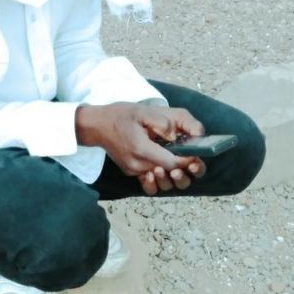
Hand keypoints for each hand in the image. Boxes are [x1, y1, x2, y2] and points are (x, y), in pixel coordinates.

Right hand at [76, 102, 206, 192]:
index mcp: (141, 149)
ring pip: (160, 183)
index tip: (196, 153)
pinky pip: (149, 182)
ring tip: (178, 165)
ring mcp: (133, 171)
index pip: (171, 163)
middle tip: (191, 160)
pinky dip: (159, 178)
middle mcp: (138, 165)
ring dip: (173, 176)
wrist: (97, 125)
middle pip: (168, 176)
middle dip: (183, 170)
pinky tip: (162, 168)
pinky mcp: (131, 172)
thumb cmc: (121, 115)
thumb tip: (176, 135)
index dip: (187, 160)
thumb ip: (162, 122)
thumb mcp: (143, 111)